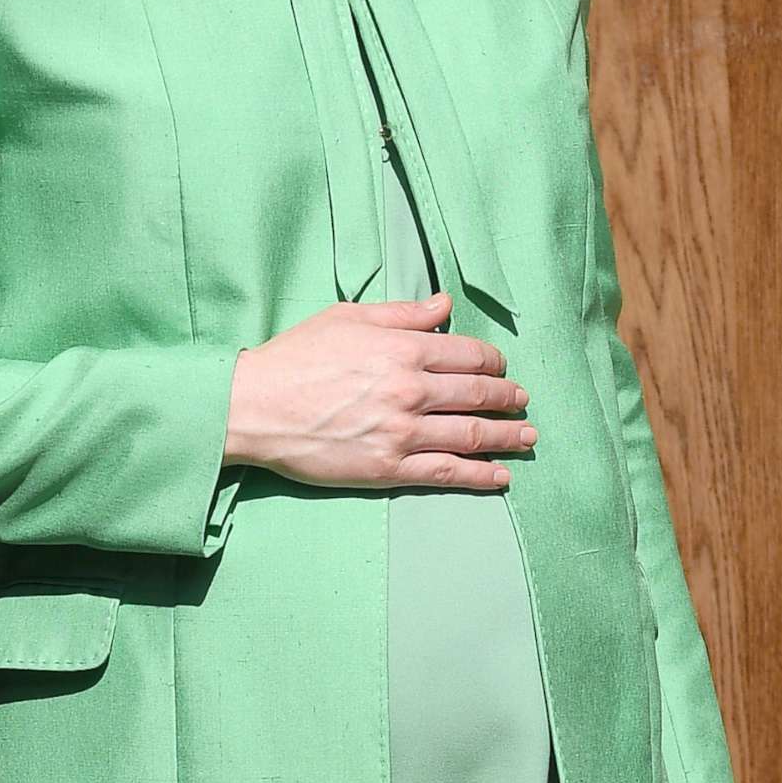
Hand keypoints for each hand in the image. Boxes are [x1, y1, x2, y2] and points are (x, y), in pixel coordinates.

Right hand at [225, 291, 534, 491]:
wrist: (255, 407)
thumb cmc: (295, 358)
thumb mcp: (347, 319)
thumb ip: (402, 314)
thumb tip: (444, 306)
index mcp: (403, 349)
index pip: (469, 354)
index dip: (494, 362)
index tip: (501, 368)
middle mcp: (411, 390)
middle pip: (479, 394)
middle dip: (508, 398)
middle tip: (523, 402)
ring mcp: (402, 433)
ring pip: (472, 435)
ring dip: (507, 436)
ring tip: (526, 436)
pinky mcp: (388, 468)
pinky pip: (447, 473)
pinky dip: (480, 476)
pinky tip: (501, 476)